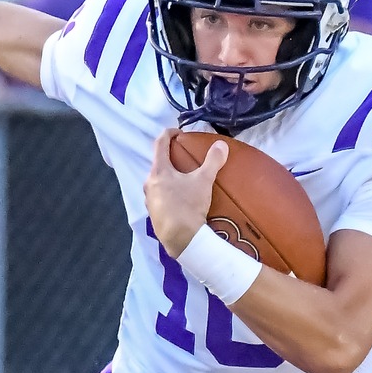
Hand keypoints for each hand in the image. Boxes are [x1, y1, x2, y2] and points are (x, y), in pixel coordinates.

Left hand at [143, 127, 225, 257]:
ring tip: (186, 181)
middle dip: (171, 159)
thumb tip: (221, 145)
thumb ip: (212, 161)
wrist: (181, 239)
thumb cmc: (188, 206)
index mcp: (158, 171)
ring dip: (170, 178)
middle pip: (159, 164)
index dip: (169, 134)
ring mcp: (150, 200)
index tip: (179, 133)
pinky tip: (182, 200)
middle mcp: (149, 184)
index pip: (159, 144)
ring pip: (159, 183)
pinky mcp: (154, 215)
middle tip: (186, 159)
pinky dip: (170, 194)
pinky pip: (161, 198)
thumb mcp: (203, 181)